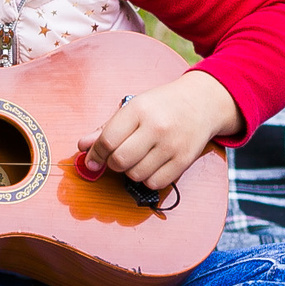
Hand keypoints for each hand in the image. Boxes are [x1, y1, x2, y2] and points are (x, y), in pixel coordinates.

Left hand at [76, 70, 241, 195]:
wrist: (201, 102)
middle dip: (112, 164)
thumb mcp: (133, 108)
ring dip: (131, 171)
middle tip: (116, 158)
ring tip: (138, 157)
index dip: (95, 154)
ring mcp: (172, 145)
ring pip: (136, 175)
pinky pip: (154, 183)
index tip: (92, 160)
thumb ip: (106, 128)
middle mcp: (156, 127)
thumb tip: (83, 147)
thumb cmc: (161, 105)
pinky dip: (148, 178)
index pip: (107, 140)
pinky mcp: (184, 161)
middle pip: (119, 161)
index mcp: (138, 109)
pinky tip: (151, 164)